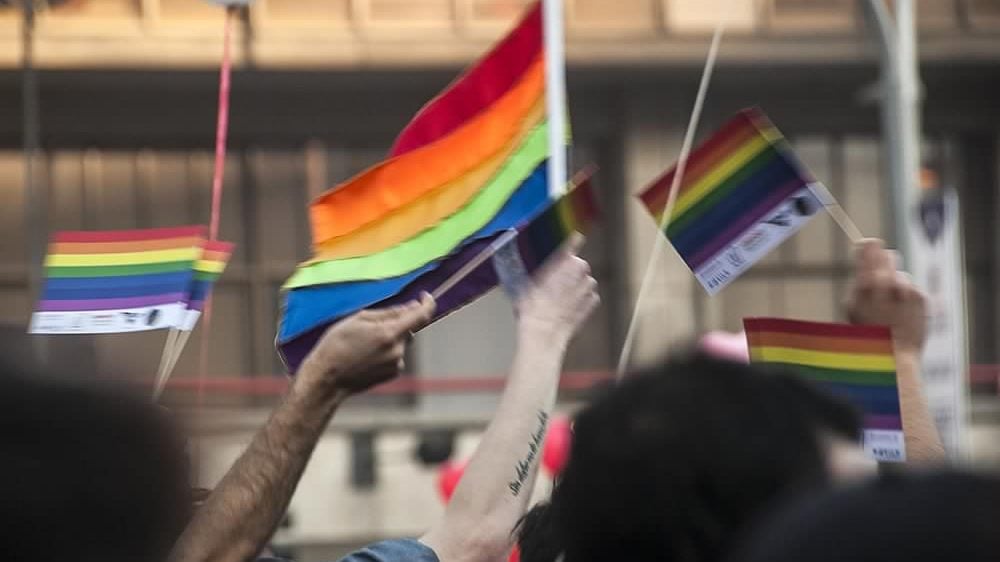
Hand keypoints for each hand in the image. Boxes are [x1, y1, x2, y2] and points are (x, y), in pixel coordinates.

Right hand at [299, 293, 435, 394]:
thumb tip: (411, 307)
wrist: (326, 379)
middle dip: (398, 323)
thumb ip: (388, 312)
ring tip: (364, 343)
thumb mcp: (358, 319)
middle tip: (372, 325)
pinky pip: (396, 355)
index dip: (427, 303)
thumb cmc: (337, 345)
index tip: (425, 297)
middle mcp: (397, 351)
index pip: (421, 316)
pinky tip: (366, 355)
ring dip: (390, 337)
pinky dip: (387, 350)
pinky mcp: (392, 374)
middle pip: (409, 329)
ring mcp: (396, 364)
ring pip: (401, 342)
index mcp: (389, 334)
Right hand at [516, 234, 599, 341]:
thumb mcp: (526, 284)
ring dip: (578, 285)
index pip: (574, 243)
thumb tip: (531, 270)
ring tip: (563, 297)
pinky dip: (583, 299)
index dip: (574, 242)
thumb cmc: (533, 308)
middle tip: (557, 283)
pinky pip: (590, 296)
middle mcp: (579, 270)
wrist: (544, 332)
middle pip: (579, 264)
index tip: (576, 238)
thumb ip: (536, 272)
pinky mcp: (593, 302)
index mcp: (562, 261)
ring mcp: (588, 286)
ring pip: (586, 280)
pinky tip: (570, 307)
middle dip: (571, 271)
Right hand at [845, 239, 926, 355]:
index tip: (867, 246)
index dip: (868, 247)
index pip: (869, 247)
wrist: (893, 356)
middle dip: (882, 263)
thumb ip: (859, 281)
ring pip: (900, 274)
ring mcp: (905, 289)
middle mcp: (886, 282)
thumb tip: (865, 255)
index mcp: (864, 283)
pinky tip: (903, 313)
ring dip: (895, 284)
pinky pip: (912, 288)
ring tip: (891, 306)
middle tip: (880, 276)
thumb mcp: (852, 307)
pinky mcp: (920, 297)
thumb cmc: (868, 335)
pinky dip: (908, 298)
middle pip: (887, 254)